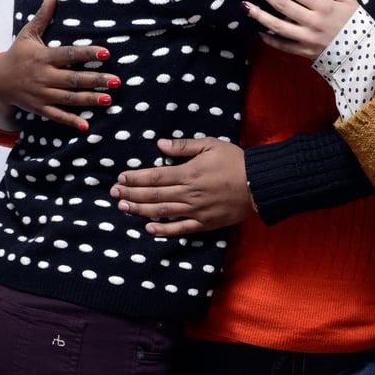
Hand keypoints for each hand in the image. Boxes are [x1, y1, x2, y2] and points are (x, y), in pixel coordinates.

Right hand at [0, 0, 119, 130]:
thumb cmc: (17, 54)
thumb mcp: (27, 34)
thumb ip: (42, 16)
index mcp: (44, 57)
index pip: (70, 54)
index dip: (88, 54)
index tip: (107, 53)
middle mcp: (44, 77)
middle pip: (74, 79)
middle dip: (96, 80)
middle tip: (117, 81)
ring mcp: (42, 94)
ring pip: (69, 98)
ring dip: (89, 100)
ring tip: (109, 99)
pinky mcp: (40, 108)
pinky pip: (57, 115)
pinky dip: (71, 121)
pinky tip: (86, 125)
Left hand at [111, 138, 254, 234]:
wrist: (259, 183)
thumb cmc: (236, 161)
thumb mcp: (211, 145)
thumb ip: (184, 146)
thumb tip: (160, 144)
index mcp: (189, 173)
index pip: (155, 177)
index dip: (136, 178)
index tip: (121, 178)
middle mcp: (189, 193)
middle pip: (154, 195)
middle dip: (131, 194)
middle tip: (114, 194)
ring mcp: (196, 211)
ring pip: (162, 212)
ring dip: (140, 210)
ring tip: (123, 208)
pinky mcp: (205, 223)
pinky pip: (181, 229)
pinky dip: (163, 230)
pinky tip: (149, 228)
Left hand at [242, 0, 358, 59]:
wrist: (363, 55)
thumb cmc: (357, 25)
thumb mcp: (350, 1)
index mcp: (324, 7)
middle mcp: (313, 22)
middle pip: (283, 5)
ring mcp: (307, 39)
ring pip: (278, 26)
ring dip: (259, 15)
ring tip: (245, 6)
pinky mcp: (305, 52)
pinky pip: (283, 46)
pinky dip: (269, 40)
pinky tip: (258, 32)